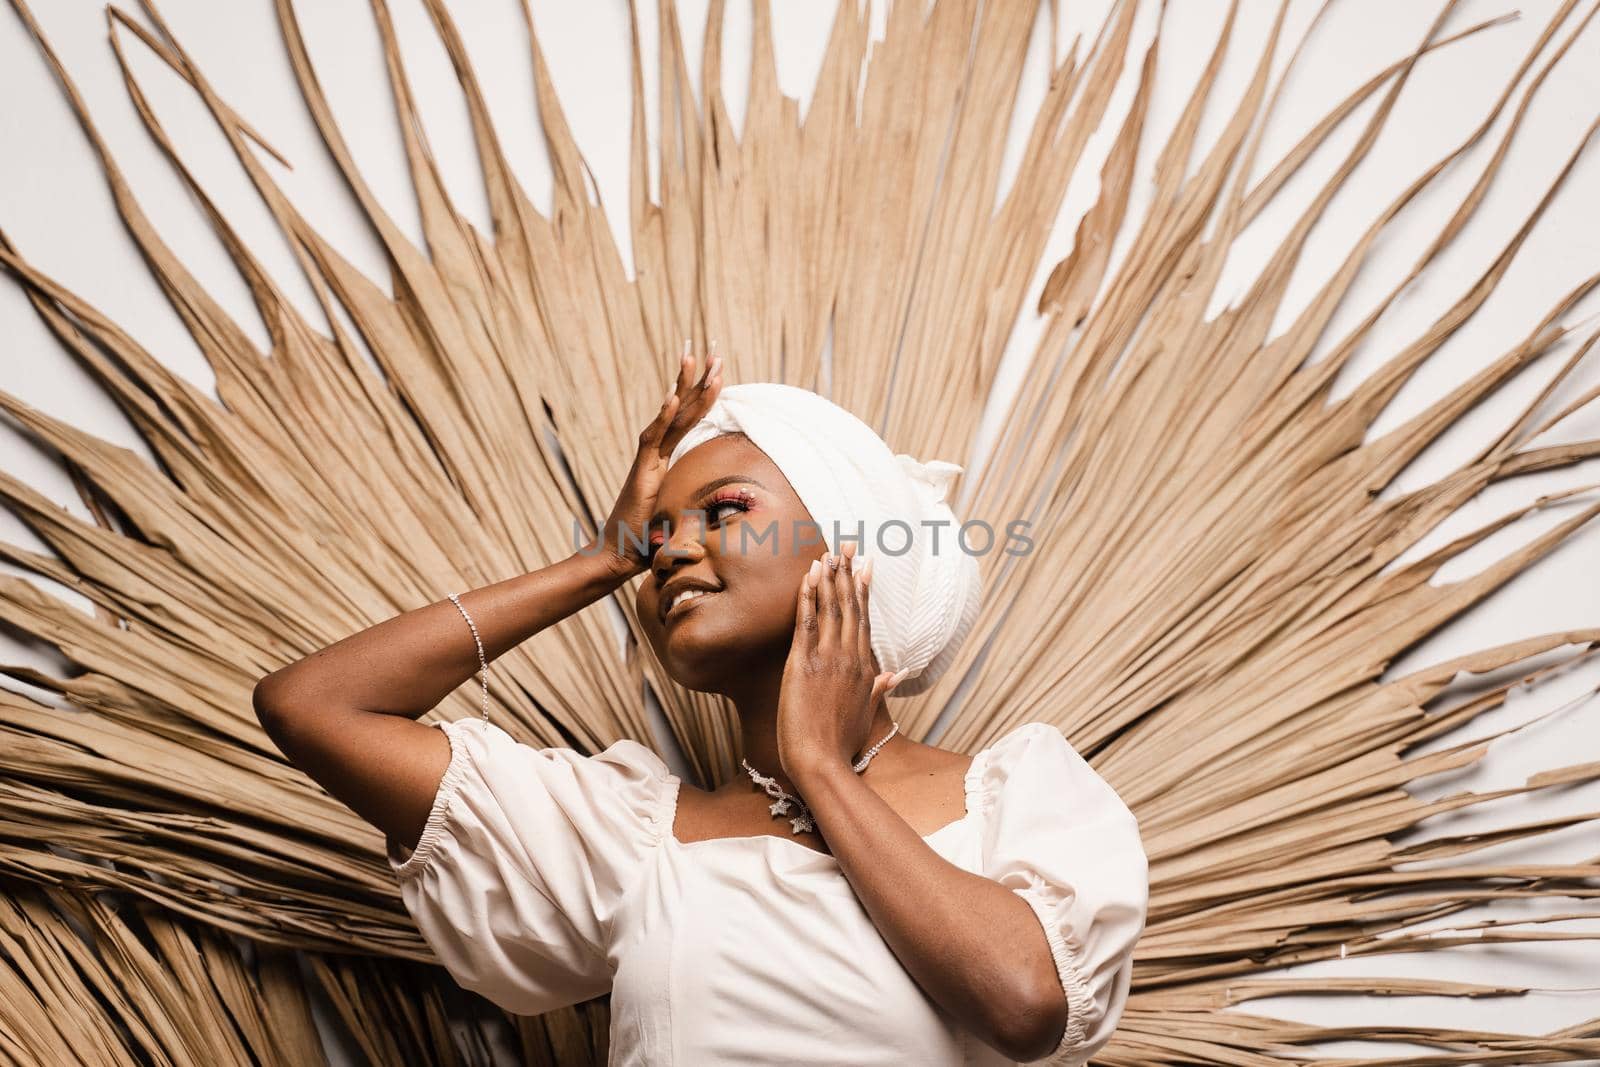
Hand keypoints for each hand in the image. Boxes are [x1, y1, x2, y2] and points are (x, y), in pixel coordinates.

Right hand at [588, 346, 722, 577]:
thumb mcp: (681, 519)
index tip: (718, 372)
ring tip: (693, 359)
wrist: (618, 557)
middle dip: (696, 380)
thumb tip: (723, 512)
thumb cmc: (647, 543)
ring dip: (681, 387)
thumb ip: (699, 510)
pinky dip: (663, 418)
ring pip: (668, 417)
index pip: (688, 421)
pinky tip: (672, 396)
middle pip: (680, 410)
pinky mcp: (641, 473)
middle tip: (711, 351)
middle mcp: (656, 455)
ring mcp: (647, 461)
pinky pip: (653, 440)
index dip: (703, 397)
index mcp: (665, 461)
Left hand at [777, 541, 909, 779]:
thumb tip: (897, 674)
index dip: (863, 589)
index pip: (864, 619)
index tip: (865, 565)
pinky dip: (809, 597)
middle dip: (849, 572)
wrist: (823, 763)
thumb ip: (881, 689)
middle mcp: (849, 658)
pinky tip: (810, 576)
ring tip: (830, 551)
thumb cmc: (842, 744)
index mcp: (864, 668)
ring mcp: (828, 659)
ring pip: (831, 608)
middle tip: (848, 544)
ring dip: (830, 577)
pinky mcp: (804, 664)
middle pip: (850, 606)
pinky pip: (807, 622)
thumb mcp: (867, 714)